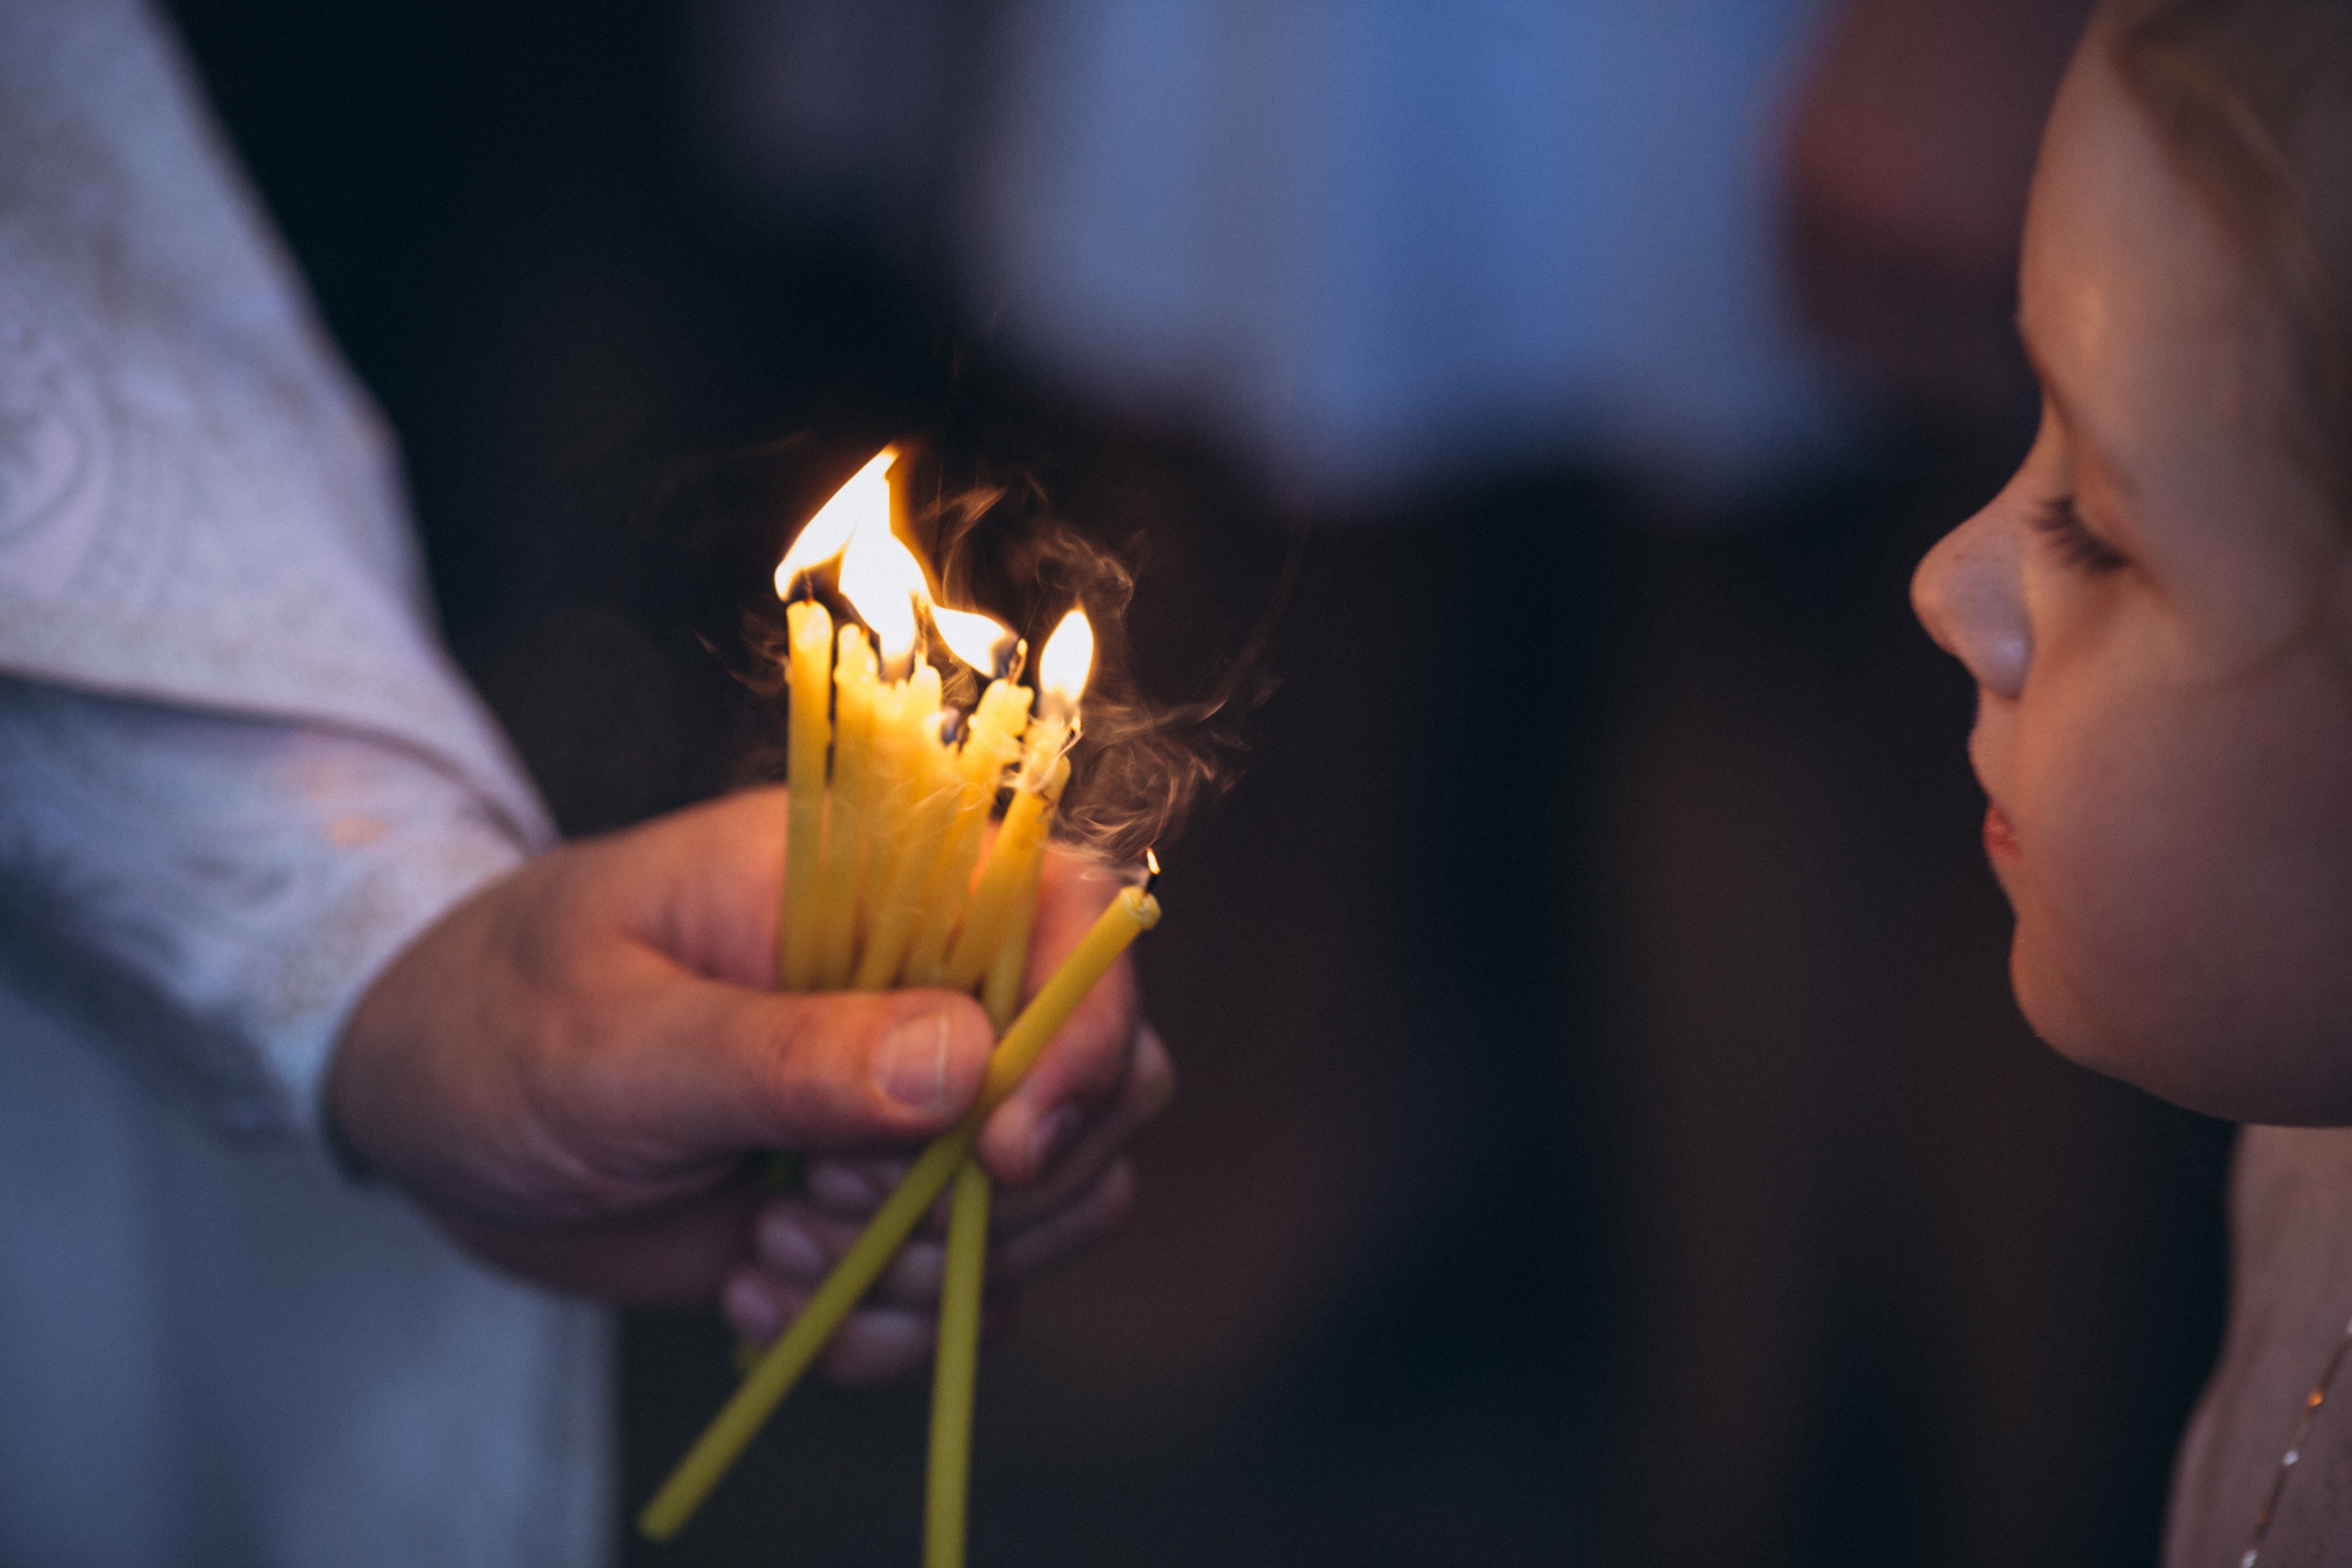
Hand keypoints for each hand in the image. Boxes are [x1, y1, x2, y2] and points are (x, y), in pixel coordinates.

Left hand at [329, 789, 1161, 1344]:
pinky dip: (885, 1325)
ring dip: (926, 1266)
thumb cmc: (502, 1020)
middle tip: (821, 1199)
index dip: (1085, 1026)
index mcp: (881, 879)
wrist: (429, 1102)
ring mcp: (924, 1100)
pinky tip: (758, 1295)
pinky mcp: (894, 1203)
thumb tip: (961, 1064)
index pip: (1070, 914)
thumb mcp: (616, 1039)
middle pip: (1107, 1076)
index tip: (1007, 1148)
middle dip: (992, 1186)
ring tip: (768, 1245)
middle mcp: (934, 981)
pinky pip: (975, 1289)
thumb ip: (785, 1053)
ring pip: (1061, 1198)